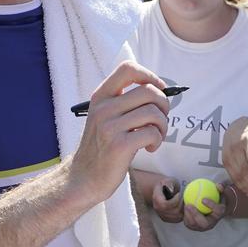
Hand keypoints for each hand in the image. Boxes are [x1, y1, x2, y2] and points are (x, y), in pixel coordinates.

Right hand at [70, 61, 169, 204]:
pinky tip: (149, 148)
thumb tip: (160, 90)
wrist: (83, 178)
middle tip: (160, 120)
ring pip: (153, 112)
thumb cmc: (101, 148)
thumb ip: (124, 102)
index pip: (128, 68)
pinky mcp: (119, 145)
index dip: (149, 75)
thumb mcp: (105, 117)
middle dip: (164, 105)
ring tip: (155, 137)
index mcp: (100, 97)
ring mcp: (109, 127)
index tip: (158, 89)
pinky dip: (157, 140)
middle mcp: (103, 108)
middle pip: (149, 91)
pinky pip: (152, 133)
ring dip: (163, 126)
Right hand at [150, 179, 184, 223]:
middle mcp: (158, 209)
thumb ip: (168, 183)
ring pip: (177, 217)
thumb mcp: (167, 180)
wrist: (161, 189)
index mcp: (156, 199)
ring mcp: (162, 215)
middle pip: (173, 212)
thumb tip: (171, 190)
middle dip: (181, 204)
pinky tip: (182, 206)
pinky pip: (178, 219)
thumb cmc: (166, 184)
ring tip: (182, 201)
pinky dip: (183, 213)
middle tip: (183, 197)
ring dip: (183, 209)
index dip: (175, 201)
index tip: (179, 194)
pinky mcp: (167, 219)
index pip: (165, 205)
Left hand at [183, 185, 226, 231]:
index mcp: (219, 214)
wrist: (212, 209)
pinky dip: (185, 216)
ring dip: (188, 215)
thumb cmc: (216, 198)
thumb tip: (218, 185)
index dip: (211, 206)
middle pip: (204, 223)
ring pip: (194, 225)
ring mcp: (203, 227)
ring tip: (185, 205)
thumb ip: (220, 188)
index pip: (218, 212)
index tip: (203, 199)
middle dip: (196, 215)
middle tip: (189, 205)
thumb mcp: (220, 192)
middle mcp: (212, 223)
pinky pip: (188, 223)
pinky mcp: (194, 227)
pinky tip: (182, 206)